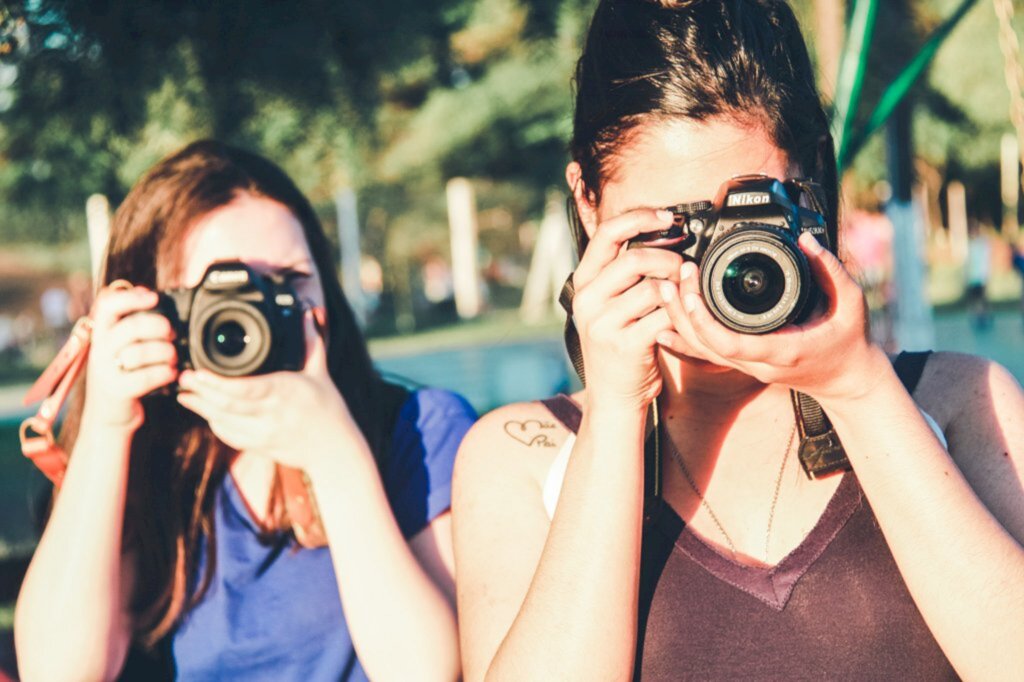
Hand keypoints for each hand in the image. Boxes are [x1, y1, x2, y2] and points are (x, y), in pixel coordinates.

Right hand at [83, 284, 177, 430]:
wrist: (109, 416)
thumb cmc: (124, 376)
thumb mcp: (121, 348)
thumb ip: (133, 327)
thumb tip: (153, 299)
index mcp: (102, 334)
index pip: (108, 305)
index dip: (131, 297)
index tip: (153, 297)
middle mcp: (99, 349)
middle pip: (131, 327)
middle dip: (159, 327)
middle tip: (172, 334)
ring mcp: (105, 370)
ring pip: (140, 352)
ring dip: (166, 352)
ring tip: (173, 357)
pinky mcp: (117, 390)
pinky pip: (145, 377)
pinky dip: (164, 373)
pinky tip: (171, 373)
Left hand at [175, 311, 366, 472]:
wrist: (335, 448)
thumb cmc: (329, 409)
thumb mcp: (320, 372)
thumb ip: (310, 342)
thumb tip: (310, 313)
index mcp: (284, 391)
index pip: (243, 388)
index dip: (216, 383)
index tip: (198, 372)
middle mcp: (272, 414)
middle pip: (226, 405)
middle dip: (200, 392)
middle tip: (183, 378)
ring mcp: (265, 433)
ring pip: (224, 422)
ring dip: (201, 408)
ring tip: (185, 394)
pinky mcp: (261, 446)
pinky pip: (231, 436)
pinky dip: (216, 424)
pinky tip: (205, 412)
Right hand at [571, 209, 681, 410]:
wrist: (613, 396)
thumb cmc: (619, 344)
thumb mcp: (609, 304)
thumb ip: (624, 273)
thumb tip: (662, 233)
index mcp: (583, 282)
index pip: (607, 234)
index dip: (640, 218)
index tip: (668, 216)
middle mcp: (587, 300)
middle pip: (635, 259)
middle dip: (669, 258)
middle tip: (685, 266)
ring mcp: (602, 323)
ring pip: (652, 288)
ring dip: (678, 288)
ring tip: (686, 294)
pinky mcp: (624, 345)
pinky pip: (662, 316)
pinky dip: (679, 315)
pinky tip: (682, 318)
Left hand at [657, 233, 886, 402]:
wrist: (847, 381)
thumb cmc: (849, 343)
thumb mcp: (850, 303)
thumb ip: (830, 270)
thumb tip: (807, 240)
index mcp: (781, 351)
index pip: (730, 343)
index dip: (703, 320)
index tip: (692, 290)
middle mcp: (758, 363)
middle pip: (705, 344)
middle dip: (683, 310)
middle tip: (676, 274)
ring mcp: (748, 366)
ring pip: (701, 349)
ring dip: (679, 320)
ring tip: (665, 287)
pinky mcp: (744, 363)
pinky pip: (707, 353)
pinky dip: (684, 339)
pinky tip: (663, 326)